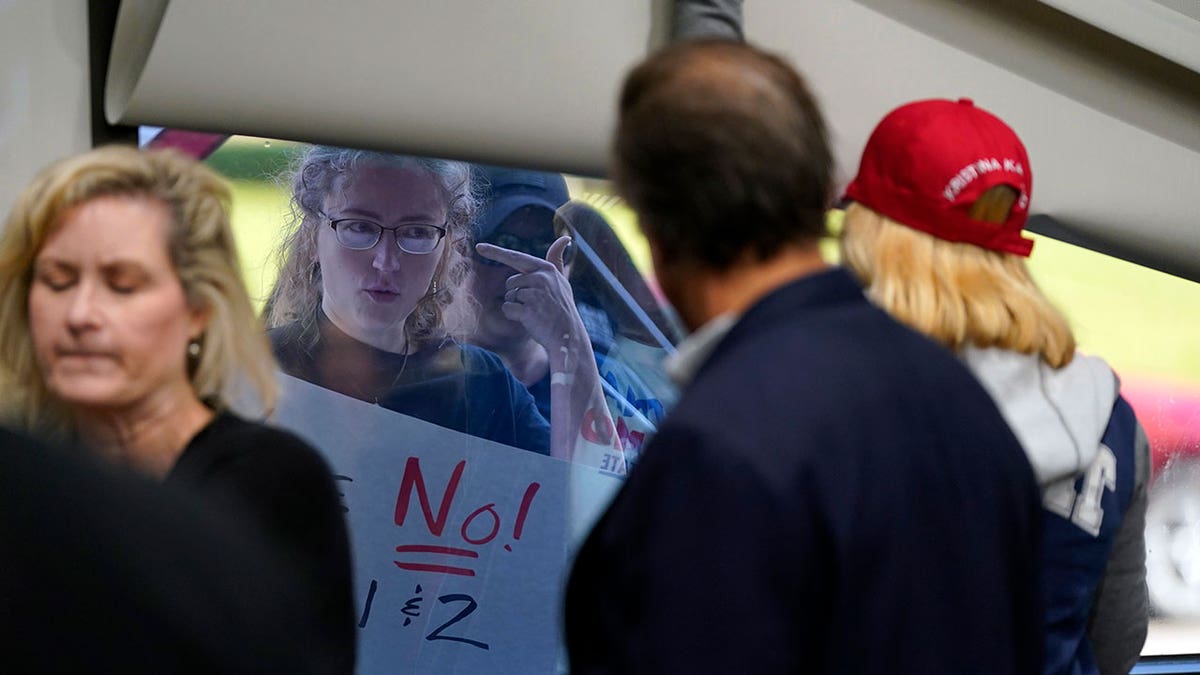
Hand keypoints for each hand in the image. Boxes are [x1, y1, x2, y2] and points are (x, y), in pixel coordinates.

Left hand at [474, 236, 583, 353]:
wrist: (569, 336)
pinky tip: (530, 320)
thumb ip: (557, 260)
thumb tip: (565, 238)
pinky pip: (507, 308)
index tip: (479, 247)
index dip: (495, 251)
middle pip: (511, 282)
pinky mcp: (528, 310)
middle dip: (517, 294)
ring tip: (535, 313)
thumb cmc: (562, 308)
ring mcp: (535, 293)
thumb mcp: (562, 280)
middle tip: (537, 305)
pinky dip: (514, 315)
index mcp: (547, 269)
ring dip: (517, 306)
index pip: (516, 257)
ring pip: (509, 296)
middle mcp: (541, 278)